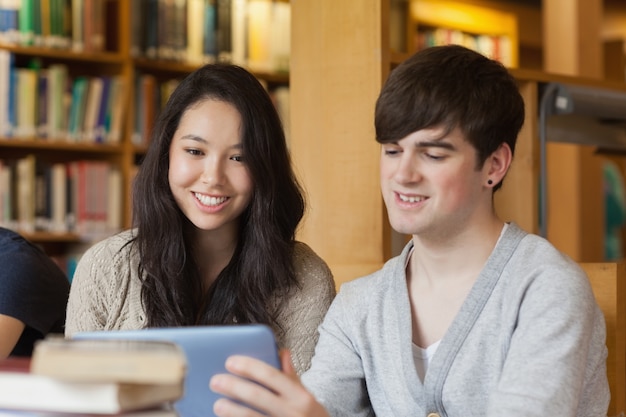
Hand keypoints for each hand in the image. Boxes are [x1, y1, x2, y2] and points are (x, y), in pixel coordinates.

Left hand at [210, 350, 329, 416]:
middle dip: (234, 387)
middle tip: (215, 380)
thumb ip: (291, 377)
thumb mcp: (307, 397)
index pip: (272, 376)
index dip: (250, 367)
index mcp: (301, 396)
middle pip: (258, 396)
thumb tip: (282, 351)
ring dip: (232, 411)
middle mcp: (293, 412)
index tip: (230, 361)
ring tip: (217, 404)